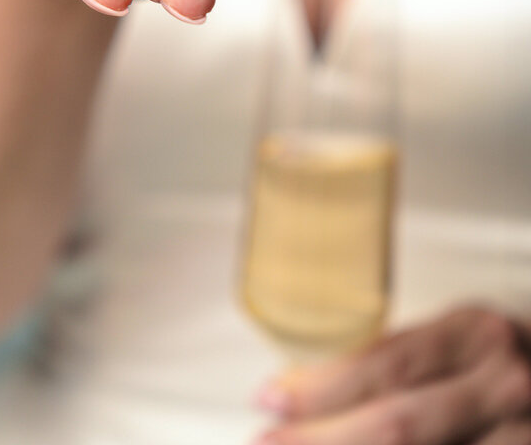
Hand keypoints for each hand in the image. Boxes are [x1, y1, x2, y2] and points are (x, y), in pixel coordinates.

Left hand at [254, 306, 530, 444]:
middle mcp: (505, 386)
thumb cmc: (506, 368)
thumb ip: (396, 363)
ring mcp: (521, 438)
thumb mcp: (462, 344)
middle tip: (266, 441)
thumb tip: (296, 388)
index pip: (387, 366)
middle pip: (398, 425)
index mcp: (478, 335)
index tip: (267, 399)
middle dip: (322, 439)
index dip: (321, 389)